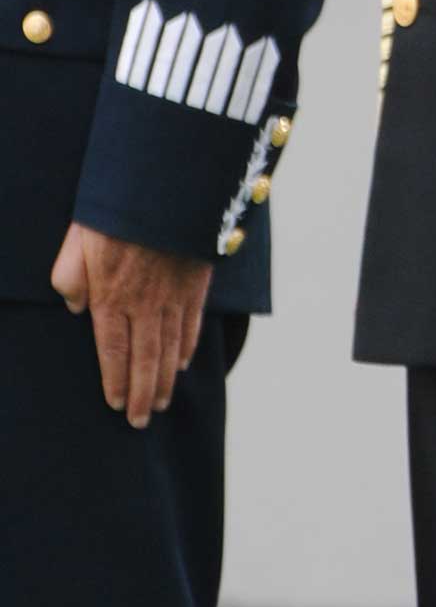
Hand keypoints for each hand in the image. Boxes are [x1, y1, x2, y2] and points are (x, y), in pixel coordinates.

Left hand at [51, 223, 213, 427]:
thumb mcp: (76, 240)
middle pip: (144, 360)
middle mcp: (144, 303)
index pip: (113, 350)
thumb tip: (75, 308)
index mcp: (111, 295)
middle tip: (141, 421)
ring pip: (170, 349)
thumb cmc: (114, 210)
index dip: (115, 381)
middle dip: (143, 394)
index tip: (116, 404)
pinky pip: (192, 325)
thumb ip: (69, 277)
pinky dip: (187, 348)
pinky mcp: (196, 284)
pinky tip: (182, 364)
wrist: (166, 185)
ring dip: (165, 380)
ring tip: (160, 402)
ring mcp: (173, 296)